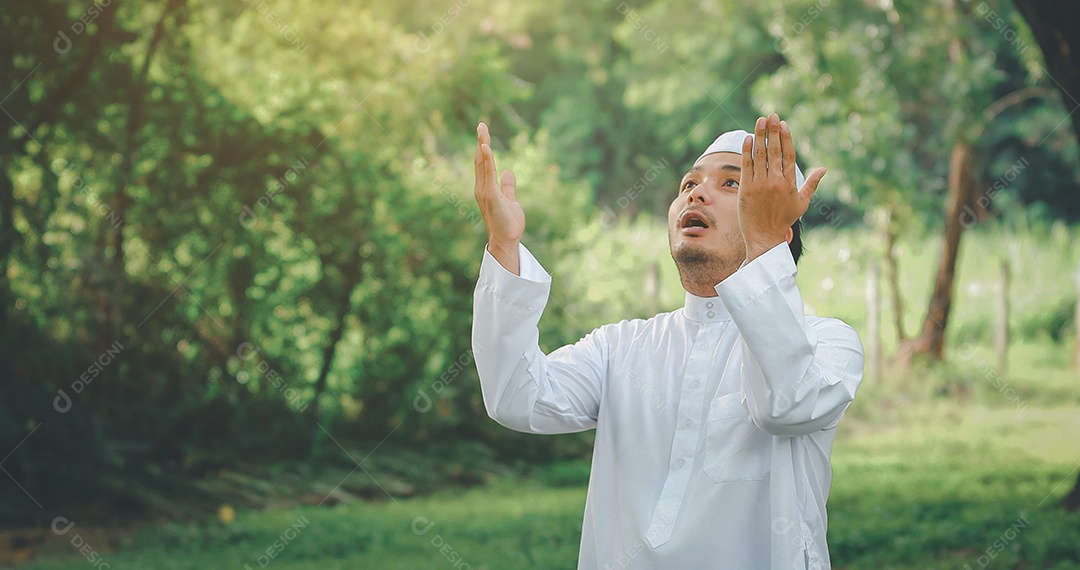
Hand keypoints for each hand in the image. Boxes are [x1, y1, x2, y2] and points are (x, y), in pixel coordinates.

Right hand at [473, 122, 524, 273]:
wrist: (506, 240)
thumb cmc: (508, 223)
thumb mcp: (510, 200)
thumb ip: (508, 186)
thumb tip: (508, 172)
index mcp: (487, 188)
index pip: (485, 163)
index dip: (484, 147)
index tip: (484, 132)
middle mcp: (482, 188)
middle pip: (481, 160)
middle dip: (481, 141)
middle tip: (481, 124)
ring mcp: (485, 191)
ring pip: (483, 164)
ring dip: (483, 146)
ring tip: (482, 130)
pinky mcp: (491, 195)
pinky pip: (488, 174)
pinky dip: (487, 160)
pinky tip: (486, 148)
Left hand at [738, 113, 825, 261]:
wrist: (765, 237)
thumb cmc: (784, 221)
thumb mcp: (802, 203)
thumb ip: (812, 184)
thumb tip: (824, 169)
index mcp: (790, 183)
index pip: (789, 155)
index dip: (786, 138)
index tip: (783, 124)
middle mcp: (776, 181)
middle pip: (775, 151)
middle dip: (773, 131)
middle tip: (771, 115)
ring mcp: (760, 185)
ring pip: (760, 155)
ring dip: (760, 136)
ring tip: (760, 121)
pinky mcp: (746, 189)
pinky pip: (747, 165)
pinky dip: (747, 151)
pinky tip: (748, 138)